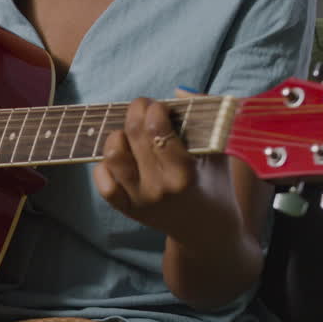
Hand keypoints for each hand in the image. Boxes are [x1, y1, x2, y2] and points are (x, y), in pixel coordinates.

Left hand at [92, 91, 238, 245]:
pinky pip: (102, 181)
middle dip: (136, 112)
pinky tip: (121, 157)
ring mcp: (138, 200)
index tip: (160, 106)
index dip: (153, 109)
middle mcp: (157, 188)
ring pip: (112, 156)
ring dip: (118, 136)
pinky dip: (105, 164)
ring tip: (131, 133)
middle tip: (144, 108)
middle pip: (132, 136)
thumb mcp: (220, 150)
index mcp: (184, 173)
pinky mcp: (125, 209)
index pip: (156, 130)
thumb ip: (206, 117)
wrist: (206, 230)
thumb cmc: (215, 184)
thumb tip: (178, 91)